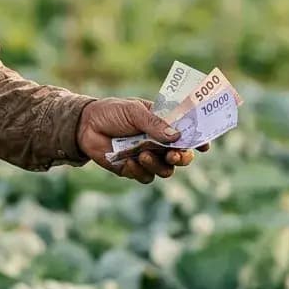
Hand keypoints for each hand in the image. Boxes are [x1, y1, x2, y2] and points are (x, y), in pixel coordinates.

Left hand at [77, 98, 202, 183]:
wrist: (84, 126)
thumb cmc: (111, 112)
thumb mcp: (134, 111)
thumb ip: (154, 123)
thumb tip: (176, 136)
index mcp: (163, 124)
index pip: (187, 134)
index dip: (199, 140)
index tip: (205, 145)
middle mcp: (159, 143)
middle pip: (181, 157)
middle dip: (182, 158)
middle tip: (174, 156)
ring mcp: (147, 157)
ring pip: (165, 171)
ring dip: (157, 165)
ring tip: (142, 155)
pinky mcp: (133, 169)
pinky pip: (145, 177)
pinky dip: (138, 171)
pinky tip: (127, 161)